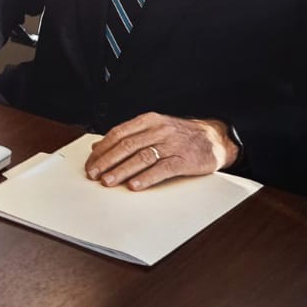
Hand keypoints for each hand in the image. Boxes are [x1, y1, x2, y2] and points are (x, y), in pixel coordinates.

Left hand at [84, 113, 238, 190]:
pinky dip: (146, 178)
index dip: (102, 149)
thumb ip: (128, 136)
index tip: (90, 162)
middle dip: (107, 161)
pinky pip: (162, 169)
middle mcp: (159, 130)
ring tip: (108, 181)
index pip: (118, 133)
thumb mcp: (154, 128)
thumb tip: (97, 147)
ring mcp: (172, 145)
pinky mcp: (184, 160)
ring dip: (122, 171)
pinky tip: (134, 185)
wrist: (215, 137)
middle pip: (127, 146)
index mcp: (148, 120)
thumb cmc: (180, 135)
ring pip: (141, 157)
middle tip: (94, 174)